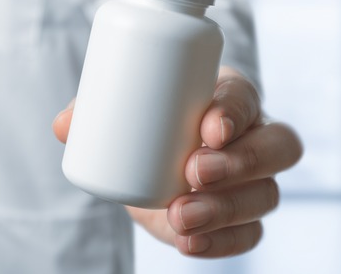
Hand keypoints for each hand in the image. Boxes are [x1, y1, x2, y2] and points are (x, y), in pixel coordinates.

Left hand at [52, 66, 302, 257]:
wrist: (144, 168)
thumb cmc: (138, 125)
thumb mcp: (116, 110)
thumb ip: (89, 111)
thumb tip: (64, 126)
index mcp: (228, 98)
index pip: (247, 96)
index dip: (235, 110)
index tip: (207, 127)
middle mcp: (254, 137)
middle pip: (276, 146)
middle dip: (240, 161)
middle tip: (192, 171)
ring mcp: (255, 181)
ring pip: (266, 194)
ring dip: (226, 208)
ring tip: (181, 215)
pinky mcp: (241, 220)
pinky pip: (251, 234)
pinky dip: (223, 243)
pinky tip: (190, 243)